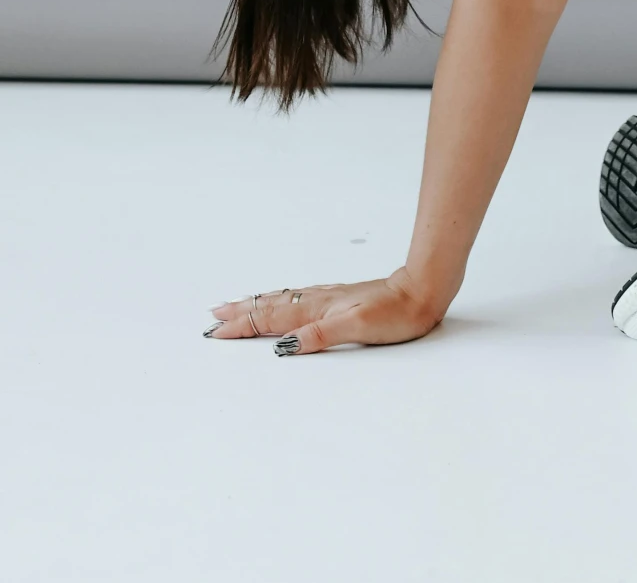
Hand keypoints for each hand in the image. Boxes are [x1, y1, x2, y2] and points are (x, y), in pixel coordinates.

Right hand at [205, 267, 443, 356]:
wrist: (422, 291)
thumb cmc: (395, 313)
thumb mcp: (358, 328)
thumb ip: (320, 334)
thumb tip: (284, 345)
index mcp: (319, 309)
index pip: (272, 319)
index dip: (244, 326)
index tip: (216, 332)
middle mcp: (319, 301)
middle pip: (272, 306)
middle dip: (242, 312)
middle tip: (214, 316)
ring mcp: (329, 298)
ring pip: (283, 300)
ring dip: (257, 304)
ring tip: (236, 306)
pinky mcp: (339, 299)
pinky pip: (298, 299)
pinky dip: (280, 300)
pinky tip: (281, 301)